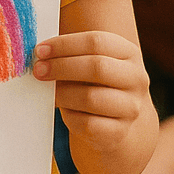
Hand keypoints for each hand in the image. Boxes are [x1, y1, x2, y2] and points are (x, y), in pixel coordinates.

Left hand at [35, 0, 157, 173]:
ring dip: (62, 93)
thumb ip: (69, 53)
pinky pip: (88, 124)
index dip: (64, 45)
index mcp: (128, 53)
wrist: (114, 117)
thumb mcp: (88, 60)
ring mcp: (131, 107)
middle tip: (38, 70)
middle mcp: (136, 78)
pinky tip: (64, 109)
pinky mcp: (119, 132)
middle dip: (61, 67)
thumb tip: (37, 52)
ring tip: (49, 91)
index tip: (40, 50)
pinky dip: (69, 116)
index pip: (97, 41)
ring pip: (91, 97)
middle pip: (97, 67)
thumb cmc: (92, 81)